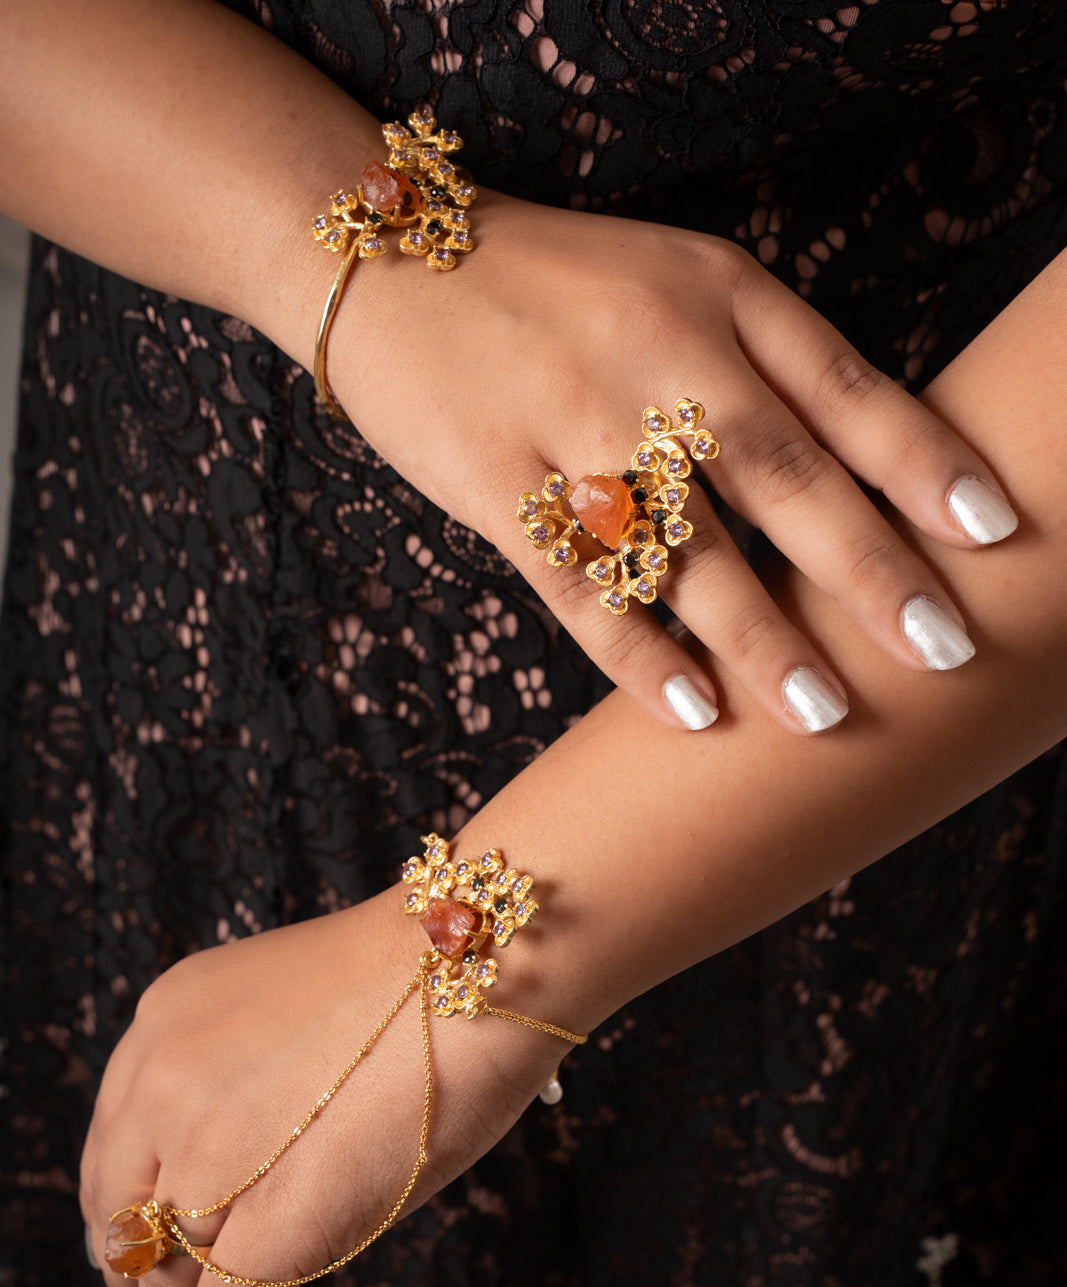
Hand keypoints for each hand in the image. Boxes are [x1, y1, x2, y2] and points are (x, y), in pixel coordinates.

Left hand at [80, 893, 565, 1286]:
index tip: (142, 1240)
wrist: (479, 968)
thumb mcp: (287, 1009)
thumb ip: (242, 1078)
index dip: (125, 1206)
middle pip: (125, 1213)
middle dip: (139, 1272)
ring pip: (169, 1271)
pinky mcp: (266, 1222)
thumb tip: (242, 1158)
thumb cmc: (420, 980)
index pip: (115, 1144)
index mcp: (166, 1021)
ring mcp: (206, 1152)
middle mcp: (162, 1083)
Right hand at [330, 194, 1016, 734]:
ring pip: (686, 543)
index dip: (922, 465)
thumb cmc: (552, 289)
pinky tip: (692, 711)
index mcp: (719, 295)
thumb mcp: (675, 283)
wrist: (388, 258)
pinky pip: (578, 581)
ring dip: (763, 636)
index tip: (991, 534)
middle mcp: (658, 351)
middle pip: (783, 473)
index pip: (843, 388)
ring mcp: (573, 414)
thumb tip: (861, 482)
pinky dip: (637, 651)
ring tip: (826, 713)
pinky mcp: (494, 477)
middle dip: (869, 570)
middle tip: (941, 648)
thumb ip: (760, 362)